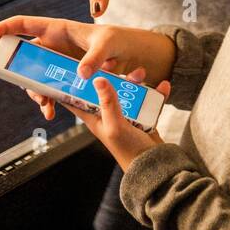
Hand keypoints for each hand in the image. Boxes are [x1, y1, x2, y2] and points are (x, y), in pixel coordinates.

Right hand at [0, 15, 176, 92]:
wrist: (134, 56)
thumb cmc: (119, 39)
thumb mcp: (109, 43)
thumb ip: (96, 57)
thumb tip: (80, 74)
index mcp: (59, 28)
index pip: (25, 24)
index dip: (5, 28)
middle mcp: (55, 44)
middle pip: (26, 57)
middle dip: (22, 76)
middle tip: (32, 93)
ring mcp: (59, 60)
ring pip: (36, 76)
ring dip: (36, 92)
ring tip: (47, 107)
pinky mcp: (67, 76)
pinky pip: (50, 87)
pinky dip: (49, 100)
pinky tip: (53, 112)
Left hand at [27, 66, 171, 171]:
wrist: (153, 166)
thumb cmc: (129, 151)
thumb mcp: (114, 125)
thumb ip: (107, 102)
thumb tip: (98, 78)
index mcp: (94, 117)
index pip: (74, 99)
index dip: (68, 84)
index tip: (66, 66)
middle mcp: (108, 113)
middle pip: (104, 88)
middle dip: (111, 74)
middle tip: (115, 63)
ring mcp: (126, 114)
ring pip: (127, 90)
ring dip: (136, 81)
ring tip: (142, 74)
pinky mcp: (142, 115)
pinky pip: (148, 99)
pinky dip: (156, 92)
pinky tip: (163, 86)